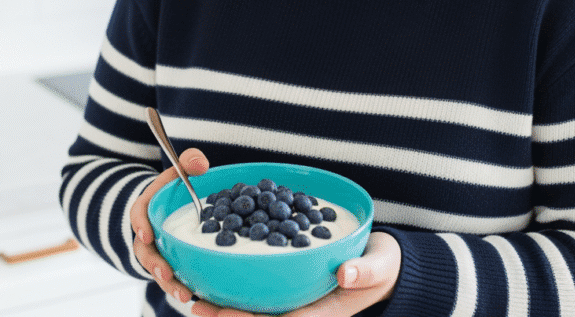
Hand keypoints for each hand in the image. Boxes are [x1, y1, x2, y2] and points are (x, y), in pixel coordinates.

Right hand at [130, 147, 209, 304]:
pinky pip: (174, 280)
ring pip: (158, 272)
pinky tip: (200, 299)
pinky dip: (184, 289)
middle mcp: (147, 236)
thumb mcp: (178, 172)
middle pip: (145, 252)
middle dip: (154, 264)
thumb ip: (188, 161)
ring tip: (185, 295)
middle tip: (165, 274)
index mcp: (145, 210)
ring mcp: (157, 254)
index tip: (146, 234)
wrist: (169, 209)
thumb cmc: (174, 189)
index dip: (139, 224)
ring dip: (170, 285)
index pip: (137, 215)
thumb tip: (201, 164)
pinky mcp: (170, 266)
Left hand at [191, 232, 401, 316]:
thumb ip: (365, 271)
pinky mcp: (290, 285)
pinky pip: (260, 289)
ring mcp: (295, 300)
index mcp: (321, 314)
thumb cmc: (381, 267)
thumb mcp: (379, 267)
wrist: (382, 263)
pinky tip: (213, 273)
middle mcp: (302, 310)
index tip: (226, 316)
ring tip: (192, 295)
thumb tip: (346, 273)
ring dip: (223, 304)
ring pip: (254, 306)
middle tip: (195, 305)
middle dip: (227, 316)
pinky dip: (236, 284)